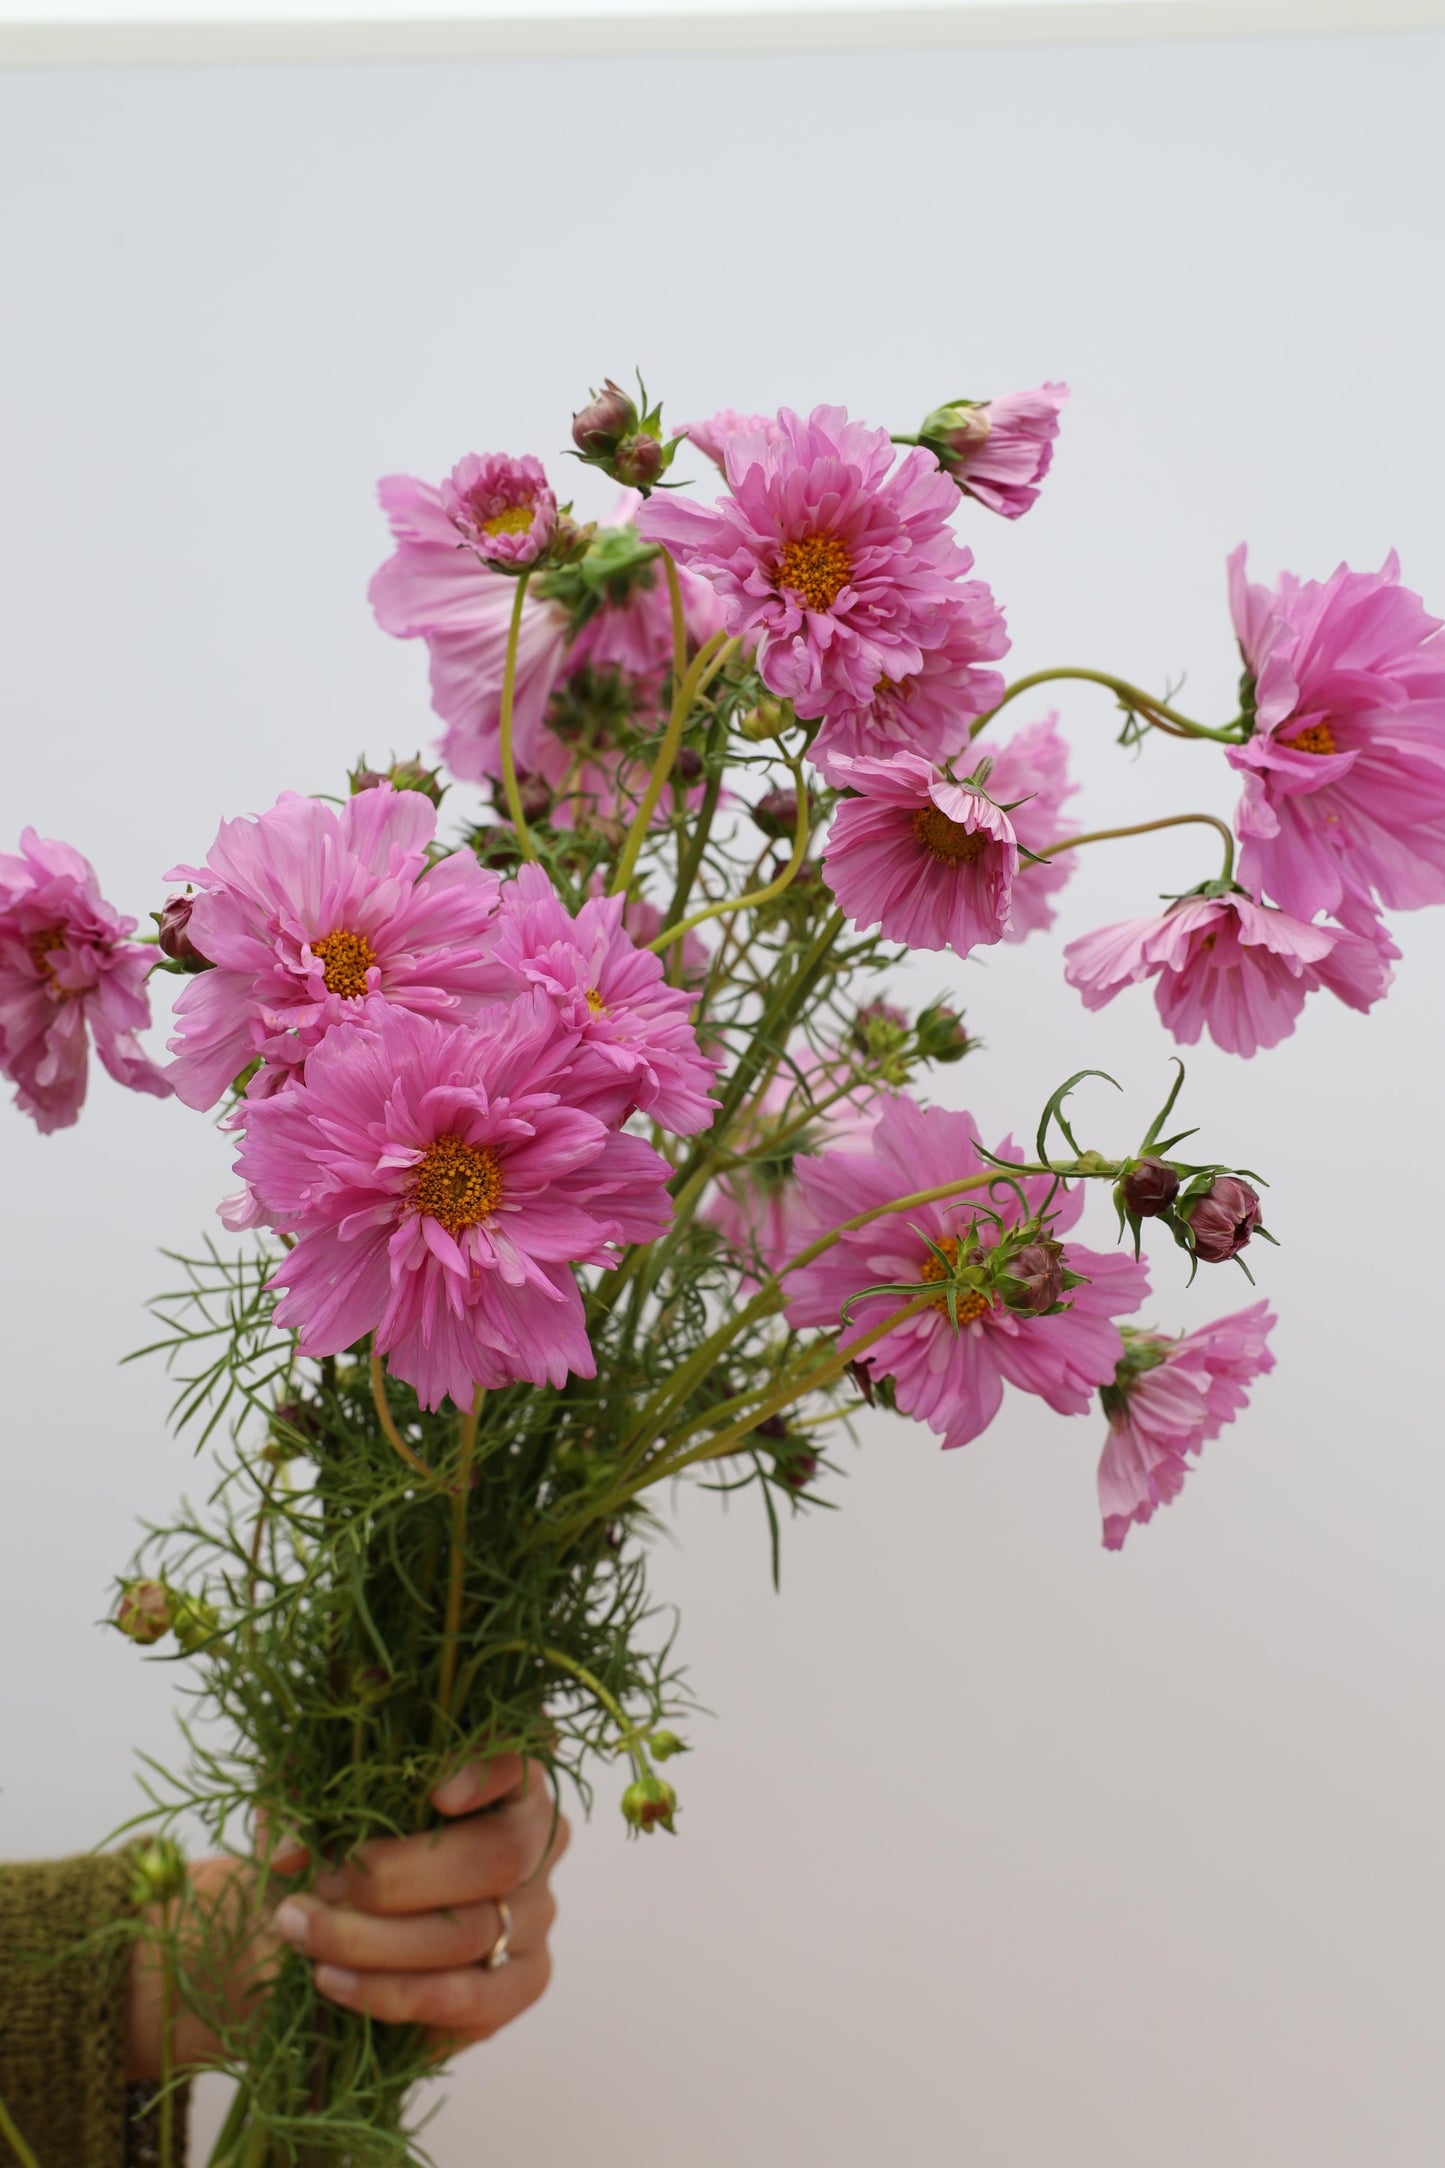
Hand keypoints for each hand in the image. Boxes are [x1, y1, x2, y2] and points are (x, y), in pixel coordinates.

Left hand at [125, 1755, 568, 2077]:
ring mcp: (537, 1913)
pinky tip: (332, 1980)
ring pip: (471, 1932)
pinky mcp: (523, 1982)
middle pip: (496, 1857)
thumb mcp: (311, 1807)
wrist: (331, 1932)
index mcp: (501, 1774)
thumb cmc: (337, 1848)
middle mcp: (533, 1838)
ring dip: (374, 1940)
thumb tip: (291, 1851)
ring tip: (304, 1932)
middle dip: (396, 1877)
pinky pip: (467, 1998)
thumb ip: (297, 1807)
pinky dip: (391, 1993)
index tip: (436, 1793)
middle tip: (323, 1884)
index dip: (490, 1773)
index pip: (519, 1762)